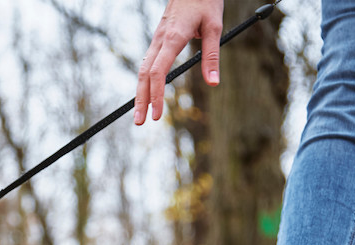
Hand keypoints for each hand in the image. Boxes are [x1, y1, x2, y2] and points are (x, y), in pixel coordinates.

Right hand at [134, 0, 223, 124]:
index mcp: (172, 38)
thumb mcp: (215, 26)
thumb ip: (211, 56)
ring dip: (139, 93)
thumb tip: (213, 83)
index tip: (156, 114)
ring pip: (142, 70)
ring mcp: (156, 39)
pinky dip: (144, 81)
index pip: (159, 72)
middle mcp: (159, 40)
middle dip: (140, 100)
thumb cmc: (204, 1)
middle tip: (139, 122)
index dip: (156, 95)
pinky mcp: (158, 39)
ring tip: (139, 113)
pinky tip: (145, 92)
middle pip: (144, 75)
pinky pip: (147, 63)